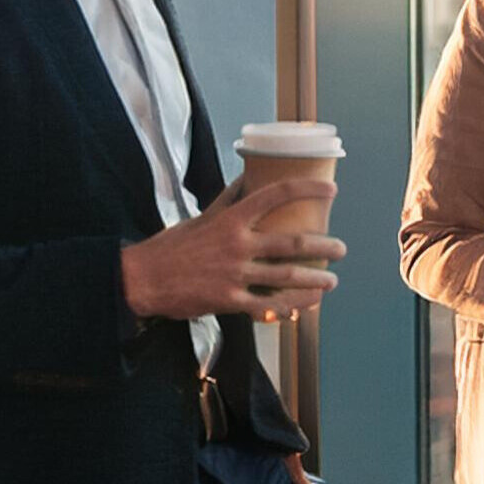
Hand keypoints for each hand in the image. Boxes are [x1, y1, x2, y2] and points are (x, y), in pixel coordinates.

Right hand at [119, 178, 346, 323]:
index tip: (331, 189)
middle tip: (341, 249)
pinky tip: (305, 306)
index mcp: (231, 219)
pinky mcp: (228, 300)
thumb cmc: (173, 246)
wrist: (142, 279)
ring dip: (314, 279)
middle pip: (291, 242)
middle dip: (323, 246)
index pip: (275, 194)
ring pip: (285, 276)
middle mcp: (236, 244)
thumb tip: (248, 177)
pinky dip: (289, 307)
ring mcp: (234, 274)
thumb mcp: (202, 216)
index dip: (307, 189)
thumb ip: (228, 199)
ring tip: (332, 281)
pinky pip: (267, 305)